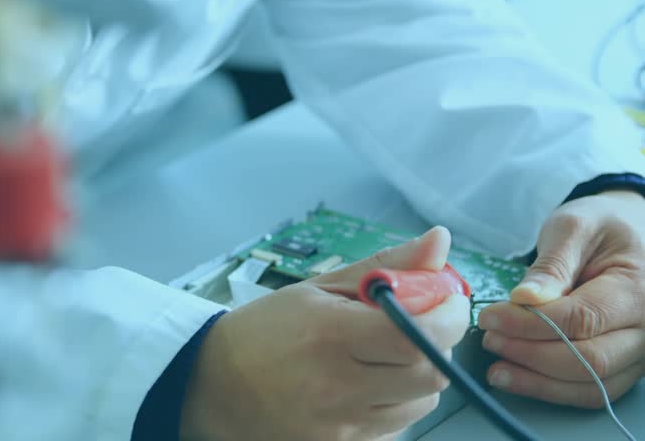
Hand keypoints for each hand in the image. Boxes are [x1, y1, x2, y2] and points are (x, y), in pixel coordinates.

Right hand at [180, 227, 470, 440]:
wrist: (213, 385)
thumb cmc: (266, 329)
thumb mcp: (320, 288)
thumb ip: (385, 266)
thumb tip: (440, 240)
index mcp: (329, 336)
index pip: (418, 334)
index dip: (448, 316)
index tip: (447, 301)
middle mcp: (335, 387)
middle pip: (429, 375)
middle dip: (438, 346)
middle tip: (419, 326)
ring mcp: (337, 427)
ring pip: (418, 407)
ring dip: (416, 377)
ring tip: (384, 357)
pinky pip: (393, 430)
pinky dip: (393, 406)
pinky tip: (364, 387)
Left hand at [479, 191, 644, 407]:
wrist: (629, 234)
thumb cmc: (601, 227)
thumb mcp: (573, 227)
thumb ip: (550, 265)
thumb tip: (524, 300)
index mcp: (637, 288)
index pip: (581, 318)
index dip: (529, 324)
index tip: (489, 318)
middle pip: (589, 359)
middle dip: (530, 354)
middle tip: (489, 340)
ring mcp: (640, 351)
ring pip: (591, 384)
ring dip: (538, 381)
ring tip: (496, 367)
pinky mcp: (626, 364)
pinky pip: (592, 390)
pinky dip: (552, 390)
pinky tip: (518, 377)